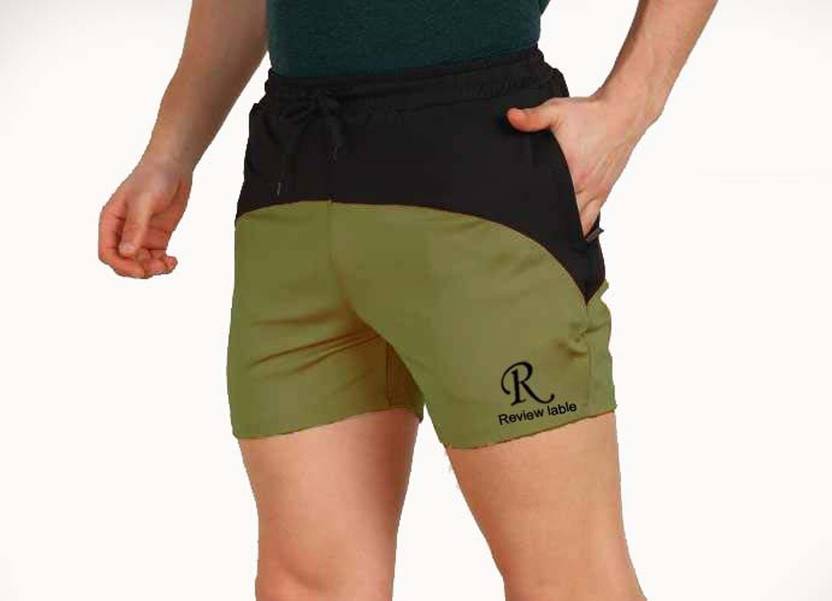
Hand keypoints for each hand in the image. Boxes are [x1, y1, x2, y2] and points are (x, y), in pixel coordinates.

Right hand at [98, 157, 190, 277]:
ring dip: (153, 269)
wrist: (173, 167)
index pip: (107, 253)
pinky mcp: (156, 237)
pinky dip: (163, 265)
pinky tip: (173, 261)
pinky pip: (155, 259)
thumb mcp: (143, 202)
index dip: (121, 266)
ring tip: (169, 263)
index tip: (141, 270)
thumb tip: (126, 253)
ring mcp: (140, 236)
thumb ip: (135, 227)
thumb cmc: (152, 178)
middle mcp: (122, 231)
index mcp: (110, 222)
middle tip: (158, 267)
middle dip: (138, 270)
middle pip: (123, 263)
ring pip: (140, 264)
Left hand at [507, 91, 650, 235]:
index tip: (520, 219)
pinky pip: (592, 217)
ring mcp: (596, 190)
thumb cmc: (590, 113)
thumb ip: (533, 117)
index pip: (548, 200)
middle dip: (546, 225)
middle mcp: (585, 185)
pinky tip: (568, 231)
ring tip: (546, 237)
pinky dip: (580, 226)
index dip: (534, 212)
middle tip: (528, 233)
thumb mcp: (557, 111)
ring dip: (564, 229)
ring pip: (579, 223)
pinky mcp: (604, 191)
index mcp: (571, 170)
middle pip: (562, 217)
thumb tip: (511, 117)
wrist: (624, 113)